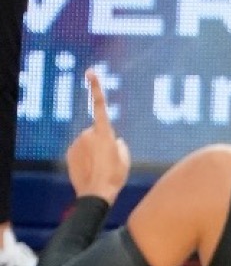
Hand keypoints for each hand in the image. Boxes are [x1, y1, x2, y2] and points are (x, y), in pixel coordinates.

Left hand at [67, 68, 128, 201]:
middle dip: (101, 140)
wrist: (95, 193)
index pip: (100, 106)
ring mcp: (77, 143)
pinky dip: (85, 157)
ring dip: (93, 150)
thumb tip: (115, 141)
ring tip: (99, 166)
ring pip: (87, 141)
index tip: (91, 72)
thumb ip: (120, 145)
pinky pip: (79, 150)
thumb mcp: (125, 159)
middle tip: (108, 159)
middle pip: (97, 131)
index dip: (96, 88)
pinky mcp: (70, 152)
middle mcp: (88, 134)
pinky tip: (90, 169)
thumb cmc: (115, 176)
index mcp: (105, 133)